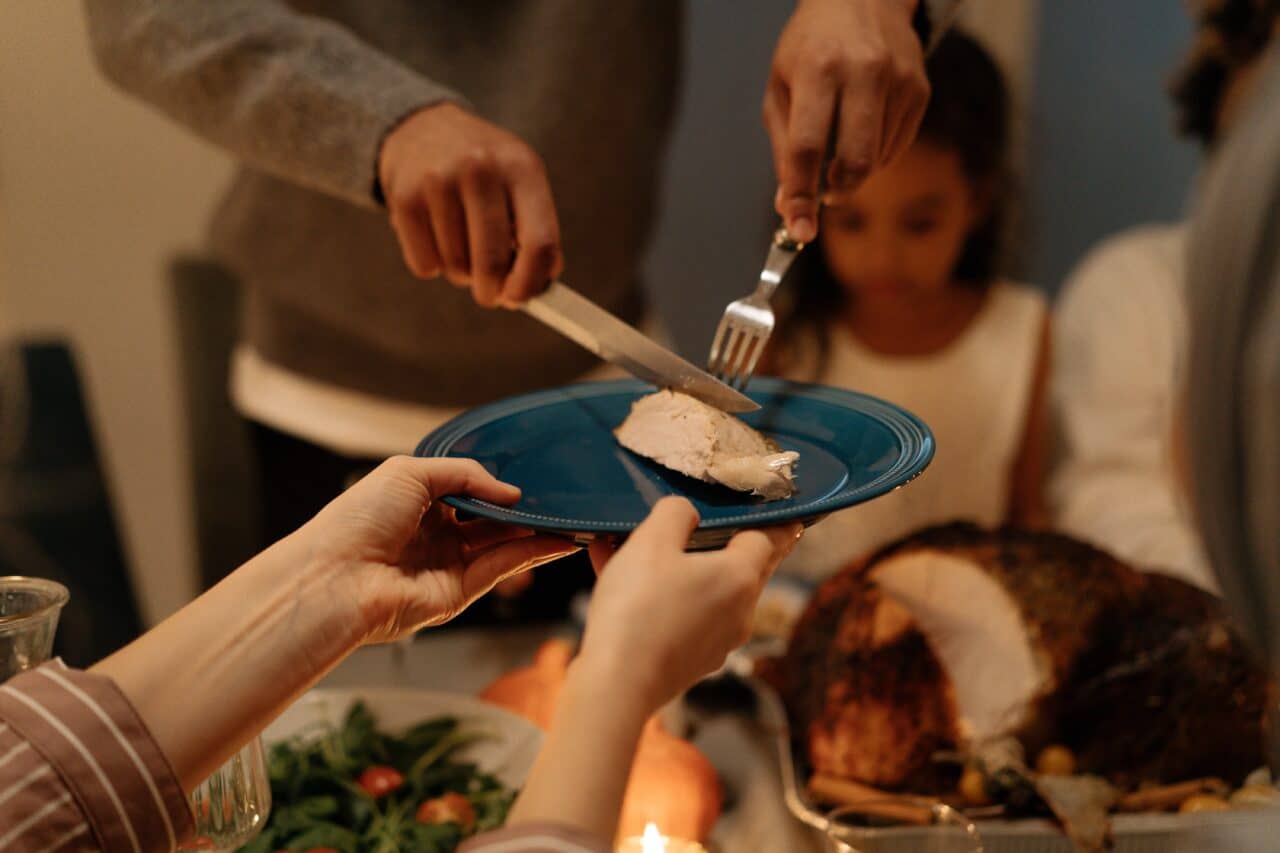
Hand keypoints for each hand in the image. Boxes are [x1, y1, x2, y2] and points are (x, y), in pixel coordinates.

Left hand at [303, 457, 579, 641]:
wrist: (336, 577)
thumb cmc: (359, 519)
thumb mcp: (410, 472)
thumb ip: (466, 474)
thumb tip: (510, 493)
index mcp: (417, 503)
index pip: (468, 491)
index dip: (496, 485)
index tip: (529, 477)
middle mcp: (435, 535)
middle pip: (490, 520)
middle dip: (523, 510)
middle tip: (558, 498)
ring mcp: (448, 565)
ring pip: (502, 545)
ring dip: (536, 532)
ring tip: (570, 518)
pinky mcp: (459, 594)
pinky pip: (501, 568)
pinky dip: (532, 554)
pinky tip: (558, 540)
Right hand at [378, 102, 562, 306]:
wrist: (423, 129)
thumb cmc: (484, 169)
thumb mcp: (520, 181)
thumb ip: (537, 230)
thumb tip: (541, 284)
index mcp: (522, 168)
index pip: (539, 241)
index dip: (531, 282)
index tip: (521, 299)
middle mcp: (481, 169)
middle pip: (492, 261)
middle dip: (492, 291)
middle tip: (490, 294)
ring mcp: (440, 181)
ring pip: (457, 267)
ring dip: (462, 273)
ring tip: (461, 245)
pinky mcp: (405, 198)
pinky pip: (425, 264)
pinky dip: (433, 265)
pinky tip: (436, 237)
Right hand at [579, 498, 801, 714]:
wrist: (617, 685)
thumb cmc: (638, 608)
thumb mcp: (651, 541)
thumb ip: (675, 513)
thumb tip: (686, 514)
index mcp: (741, 577)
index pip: (772, 539)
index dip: (776, 521)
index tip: (788, 514)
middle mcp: (740, 612)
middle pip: (744, 567)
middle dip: (730, 544)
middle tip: (723, 525)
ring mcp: (719, 642)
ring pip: (708, 591)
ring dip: (683, 569)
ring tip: (637, 549)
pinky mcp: (693, 661)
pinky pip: (685, 615)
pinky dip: (665, 596)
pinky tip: (620, 581)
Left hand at [765, 0, 928, 240]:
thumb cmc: (811, 48)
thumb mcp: (780, 88)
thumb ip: (784, 149)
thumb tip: (789, 206)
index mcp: (818, 70)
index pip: (807, 146)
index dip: (800, 193)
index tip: (800, 227)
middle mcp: (863, 72)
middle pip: (855, 160)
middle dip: (838, 191)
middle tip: (825, 193)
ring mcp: (898, 80)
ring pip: (877, 159)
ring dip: (854, 170)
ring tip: (841, 141)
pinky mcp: (919, 89)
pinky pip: (896, 147)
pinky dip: (876, 154)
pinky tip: (863, 128)